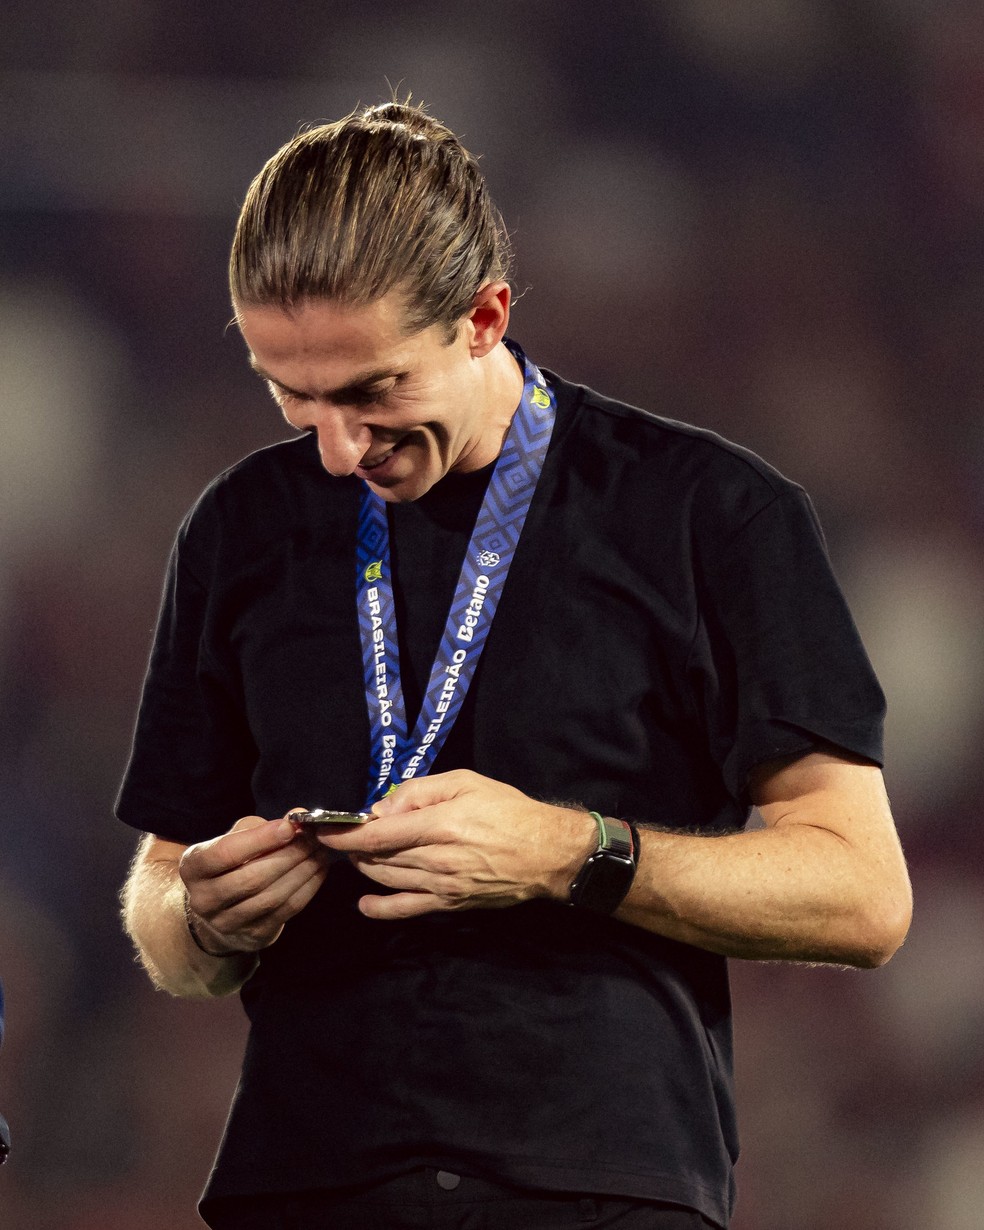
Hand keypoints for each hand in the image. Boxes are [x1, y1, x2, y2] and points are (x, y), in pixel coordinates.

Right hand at [179, 813, 330, 953]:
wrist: (221, 907)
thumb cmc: (231, 862)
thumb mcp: (237, 838)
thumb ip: (263, 827)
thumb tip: (296, 816)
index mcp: (193, 867)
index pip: (225, 853)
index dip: (259, 839)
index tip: (288, 826)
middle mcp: (203, 899)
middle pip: (251, 878)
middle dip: (288, 856)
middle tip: (313, 839)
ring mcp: (226, 923)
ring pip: (271, 897)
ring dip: (302, 872)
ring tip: (320, 852)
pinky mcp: (252, 936)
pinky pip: (285, 911)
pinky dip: (307, 889)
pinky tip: (319, 870)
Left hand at [315, 770, 596, 919]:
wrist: (547, 853)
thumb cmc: (508, 810)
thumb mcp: (467, 782)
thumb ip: (421, 791)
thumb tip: (383, 808)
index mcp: (440, 824)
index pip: (378, 834)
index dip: (344, 833)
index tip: (322, 828)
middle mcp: (437, 858)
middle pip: (377, 858)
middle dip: (352, 848)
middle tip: (341, 837)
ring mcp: (442, 886)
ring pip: (387, 880)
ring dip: (364, 868)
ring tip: (357, 856)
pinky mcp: (450, 904)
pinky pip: (406, 909)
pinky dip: (380, 908)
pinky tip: (364, 903)